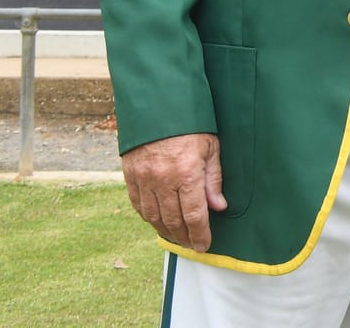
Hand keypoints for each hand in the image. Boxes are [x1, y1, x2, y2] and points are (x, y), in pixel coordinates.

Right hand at [121, 133, 226, 251]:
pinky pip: (138, 204)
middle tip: (191, 245)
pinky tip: (157, 221)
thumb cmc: (190, 124)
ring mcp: (144, 179)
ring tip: (177, 237)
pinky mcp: (130, 175)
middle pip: (173, 220)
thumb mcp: (211, 147)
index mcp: (187, 173)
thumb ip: (213, 179)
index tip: (203, 245)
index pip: (194, 215)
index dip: (199, 234)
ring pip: (153, 216)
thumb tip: (218, 207)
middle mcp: (163, 180)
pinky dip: (148, 217)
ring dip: (166, 230)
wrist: (158, 104)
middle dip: (184, 236)